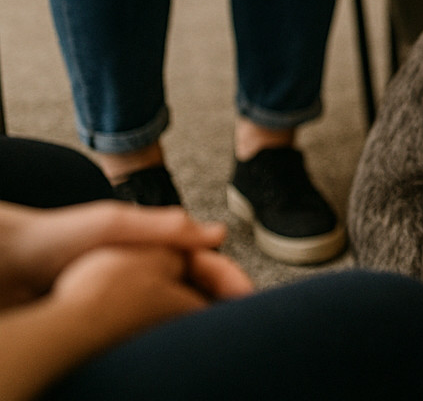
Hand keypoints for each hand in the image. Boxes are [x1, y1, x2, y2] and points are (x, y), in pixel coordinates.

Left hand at [48, 242, 250, 352]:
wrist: (6, 263)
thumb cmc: (55, 237)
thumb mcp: (113, 223)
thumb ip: (163, 227)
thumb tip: (218, 234)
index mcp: (155, 246)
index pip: (205, 263)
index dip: (229, 279)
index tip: (247, 299)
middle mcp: (146, 272)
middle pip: (196, 291)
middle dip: (220, 307)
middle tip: (238, 328)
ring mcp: (127, 297)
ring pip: (173, 314)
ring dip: (194, 326)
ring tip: (210, 341)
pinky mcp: (105, 321)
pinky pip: (145, 333)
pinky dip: (162, 340)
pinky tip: (168, 350)